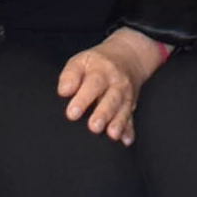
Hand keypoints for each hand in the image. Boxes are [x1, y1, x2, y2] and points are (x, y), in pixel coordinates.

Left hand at [59, 29, 164, 144]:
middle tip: (94, 127)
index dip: (83, 99)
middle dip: (104, 113)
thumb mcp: (81, 61)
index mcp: (101, 71)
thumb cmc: (97, 63)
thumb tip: (64, 91)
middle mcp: (116, 83)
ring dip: (118, 123)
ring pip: (123, 110)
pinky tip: (126, 140)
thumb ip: (70, 75)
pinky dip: (130, 130)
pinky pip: (132, 119)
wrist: (128, 57)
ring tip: (112, 135)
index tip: (72, 113)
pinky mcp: (131, 106)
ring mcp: (126, 95)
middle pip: (111, 99)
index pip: (93, 84)